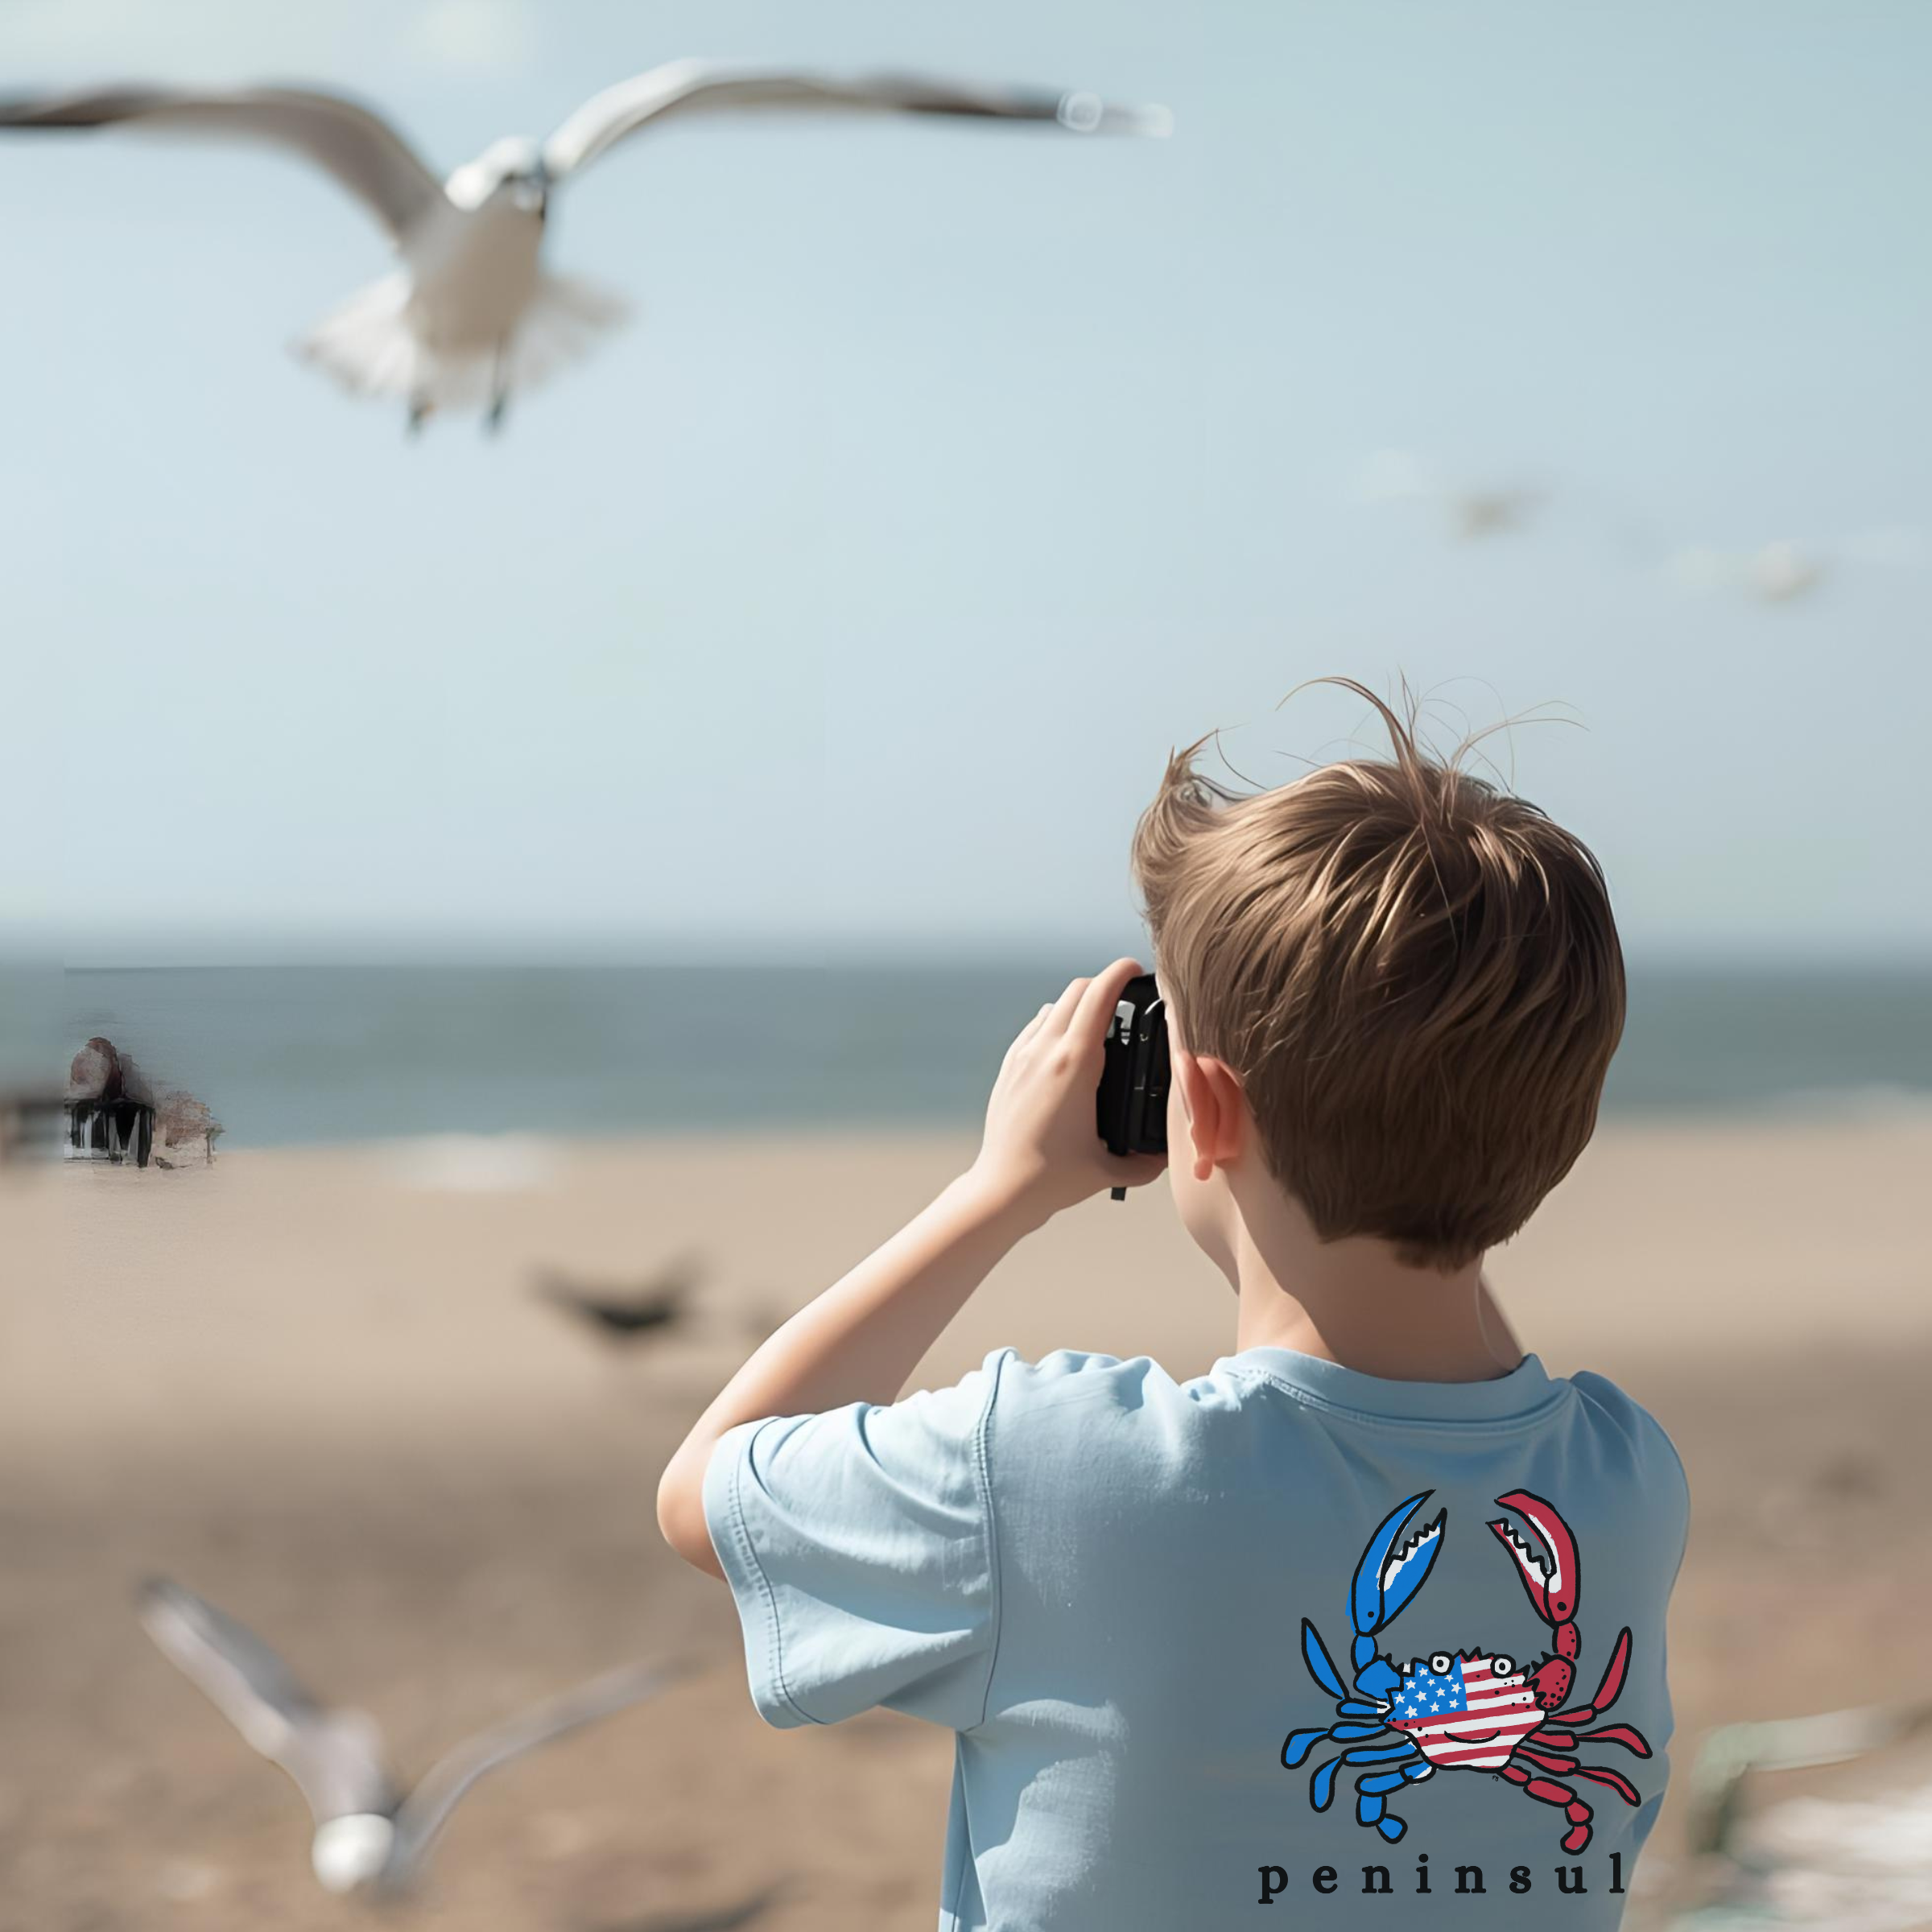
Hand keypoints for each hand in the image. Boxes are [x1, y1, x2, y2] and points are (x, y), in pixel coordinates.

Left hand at [965, 956, 1168, 1223]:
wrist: (1001, 1188)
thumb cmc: (1054, 1178)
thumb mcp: (1110, 1169)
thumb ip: (1148, 1161)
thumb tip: (1169, 1155)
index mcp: (1076, 1064)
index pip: (1100, 996)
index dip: (1121, 974)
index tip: (1137, 969)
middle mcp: (1046, 1050)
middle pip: (1077, 990)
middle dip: (1104, 985)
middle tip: (1126, 996)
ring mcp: (1023, 1056)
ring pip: (1055, 1005)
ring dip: (1079, 1004)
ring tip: (1099, 1024)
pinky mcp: (1009, 1067)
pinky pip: (1035, 1027)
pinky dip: (1055, 1023)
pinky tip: (1067, 1048)